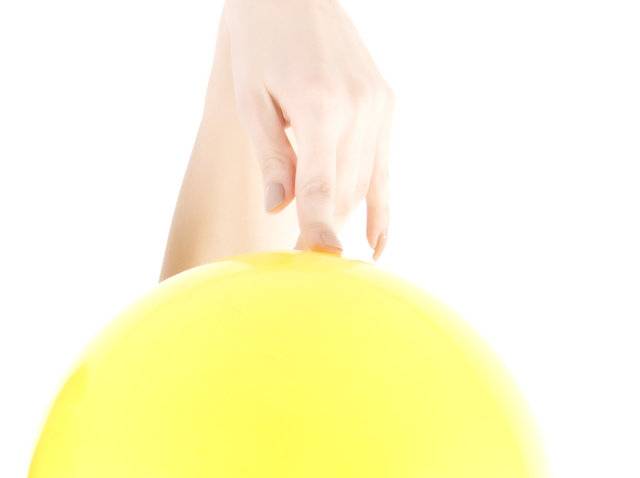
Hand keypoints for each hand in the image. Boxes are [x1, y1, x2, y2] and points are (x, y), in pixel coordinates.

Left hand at [221, 0, 394, 257]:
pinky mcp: (387, 105)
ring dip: (341, 218)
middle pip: (342, 191)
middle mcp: (359, 108)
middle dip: (321, 230)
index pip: (319, 185)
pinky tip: (376, 246)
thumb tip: (278, 209)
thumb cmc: (261, 46)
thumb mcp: (252, 100)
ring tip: (319, 254)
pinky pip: (383, 168)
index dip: (318, 228)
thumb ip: (271, 156)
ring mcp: (379, 106)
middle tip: (296, 268)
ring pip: (362, 184)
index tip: (317, 263)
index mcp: (320, 106)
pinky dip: (379, 208)